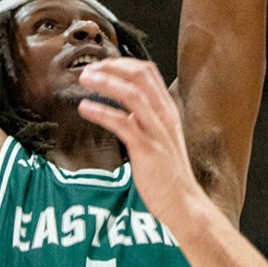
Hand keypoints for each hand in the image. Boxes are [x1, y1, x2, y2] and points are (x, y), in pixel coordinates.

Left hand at [77, 58, 206, 219]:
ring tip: (84, 79)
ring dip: (105, 82)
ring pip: (132, 93)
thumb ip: (145, 120)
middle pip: (140, 75)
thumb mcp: (160, 138)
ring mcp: (157, 131)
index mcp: (167, 110)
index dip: (122, 64)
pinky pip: (123, 123)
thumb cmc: (168, 173)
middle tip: (88, 69)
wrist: (183, 202)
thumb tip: (124, 108)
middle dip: (111, 66)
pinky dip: (101, 111)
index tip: (101, 65)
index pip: (148, 72)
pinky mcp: (147, 149)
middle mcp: (164, 115)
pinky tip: (85, 108)